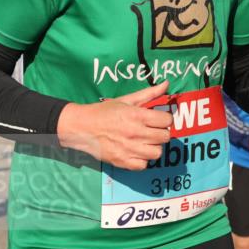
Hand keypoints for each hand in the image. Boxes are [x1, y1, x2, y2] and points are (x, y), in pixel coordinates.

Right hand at [57, 81, 171, 170]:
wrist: (82, 127)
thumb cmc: (104, 112)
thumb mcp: (126, 100)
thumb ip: (149, 93)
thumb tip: (167, 84)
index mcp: (137, 115)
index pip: (166, 120)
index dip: (165, 119)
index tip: (158, 120)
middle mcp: (135, 133)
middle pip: (165, 137)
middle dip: (161, 132)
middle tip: (152, 131)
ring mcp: (129, 149)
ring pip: (157, 153)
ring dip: (153, 147)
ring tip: (145, 142)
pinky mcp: (123, 161)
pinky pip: (144, 165)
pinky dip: (142, 160)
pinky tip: (136, 152)